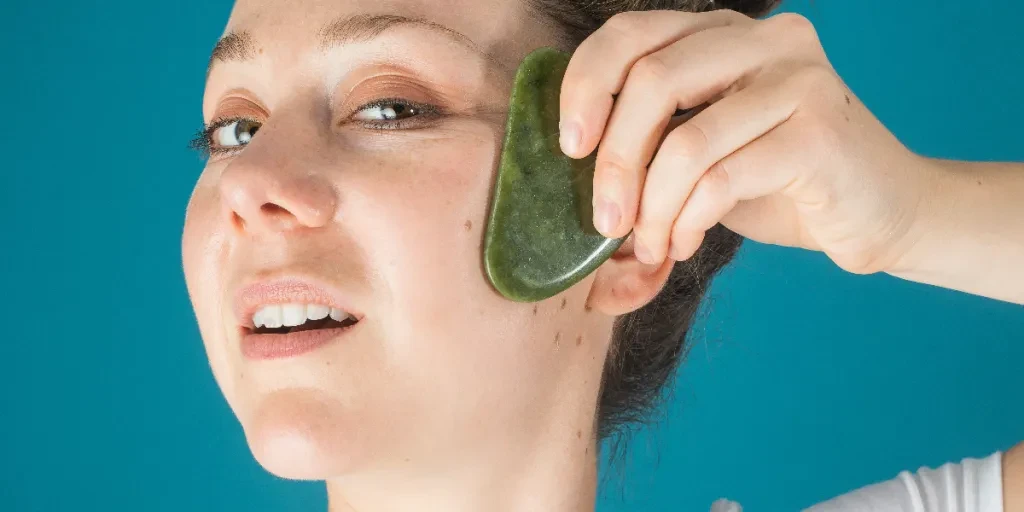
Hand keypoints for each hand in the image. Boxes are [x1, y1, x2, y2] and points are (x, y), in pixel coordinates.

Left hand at [559, 9, 929, 273]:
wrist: (880, 213)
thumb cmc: (777, 183)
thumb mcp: (701, 150)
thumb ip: (648, 142)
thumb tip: (567, 170)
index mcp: (725, 33)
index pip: (631, 33)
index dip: (585, 85)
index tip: (569, 147)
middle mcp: (766, 40)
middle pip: (652, 81)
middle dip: (614, 162)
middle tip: (604, 221)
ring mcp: (801, 80)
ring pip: (685, 142)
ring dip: (651, 208)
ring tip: (649, 244)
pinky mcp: (822, 134)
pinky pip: (722, 179)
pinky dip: (689, 221)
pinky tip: (686, 244)